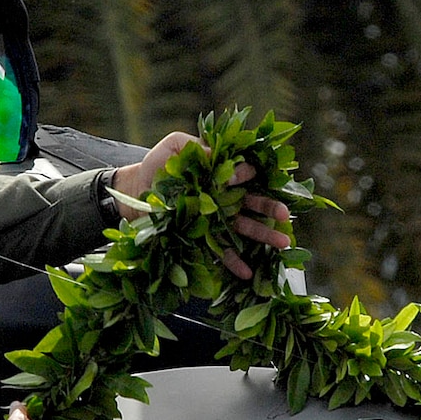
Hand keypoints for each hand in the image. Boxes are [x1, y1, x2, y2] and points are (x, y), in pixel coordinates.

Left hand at [108, 131, 292, 279]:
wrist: (136, 191)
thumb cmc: (157, 165)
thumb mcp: (175, 146)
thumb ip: (196, 146)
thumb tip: (216, 154)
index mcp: (221, 174)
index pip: (244, 174)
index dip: (248, 174)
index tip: (248, 175)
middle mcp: (224, 197)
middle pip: (253, 203)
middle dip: (270, 208)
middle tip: (285, 214)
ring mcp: (216, 219)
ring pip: (246, 228)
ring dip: (265, 236)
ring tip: (284, 244)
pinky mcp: (204, 237)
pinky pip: (222, 251)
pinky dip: (235, 263)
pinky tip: (248, 273)